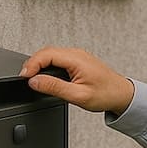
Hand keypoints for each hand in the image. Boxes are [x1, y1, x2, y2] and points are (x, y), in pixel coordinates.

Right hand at [20, 47, 134, 114]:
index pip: (46, 54)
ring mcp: (78, 56)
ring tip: (33, 78)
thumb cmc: (106, 95)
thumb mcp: (78, 95)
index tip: (24, 77)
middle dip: (32, 64)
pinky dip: (48, 65)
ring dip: (39, 64)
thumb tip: (35, 81)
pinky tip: (45, 76)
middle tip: (25, 79)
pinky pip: (58, 58)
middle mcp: (77, 54)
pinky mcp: (78, 60)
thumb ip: (54, 87)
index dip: (31, 65)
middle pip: (46, 52)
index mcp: (77, 59)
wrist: (122, 95)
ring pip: (51, 54)